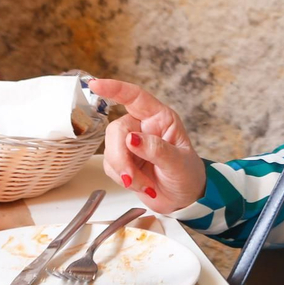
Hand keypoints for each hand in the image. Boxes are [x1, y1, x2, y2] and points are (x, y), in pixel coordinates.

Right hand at [87, 78, 206, 213]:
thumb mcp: (179, 162)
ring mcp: (131, 145)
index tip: (96, 85)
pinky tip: (140, 185)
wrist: (184, 200)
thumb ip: (156, 149)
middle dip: (120, 156)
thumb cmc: (188, 174)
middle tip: (131, 177)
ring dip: (124, 171)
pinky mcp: (122, 162)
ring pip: (110, 150)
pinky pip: (110, 166)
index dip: (115, 89)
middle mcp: (143, 127)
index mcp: (160, 118)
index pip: (135, 97)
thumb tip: (132, 138)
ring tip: (146, 184)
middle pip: (116, 130)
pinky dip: (122, 179)